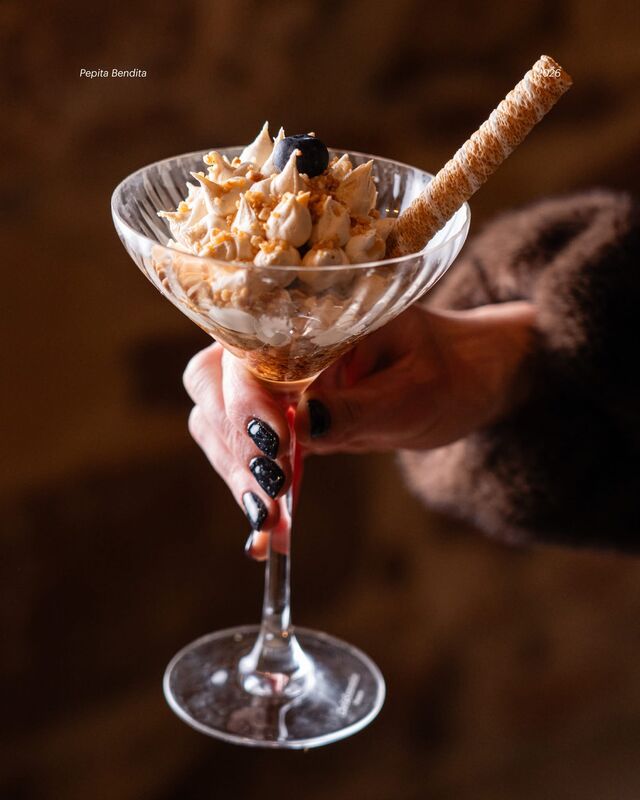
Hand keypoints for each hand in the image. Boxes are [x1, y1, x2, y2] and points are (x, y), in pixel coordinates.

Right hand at [183, 301, 535, 554]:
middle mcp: (278, 338)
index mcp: (311, 310)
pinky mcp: (279, 413)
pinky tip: (264, 532)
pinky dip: (246, 486)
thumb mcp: (414, 392)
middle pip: (214, 382)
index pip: (249, 345)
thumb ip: (358, 408)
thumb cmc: (449, 372)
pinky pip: (244, 446)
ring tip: (267, 522)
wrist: (465, 377)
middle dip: (234, 440)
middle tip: (269, 492)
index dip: (249, 397)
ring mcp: (273, 377)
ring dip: (235, 471)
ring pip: (218, 420)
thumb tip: (299, 427)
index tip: (277, 445)